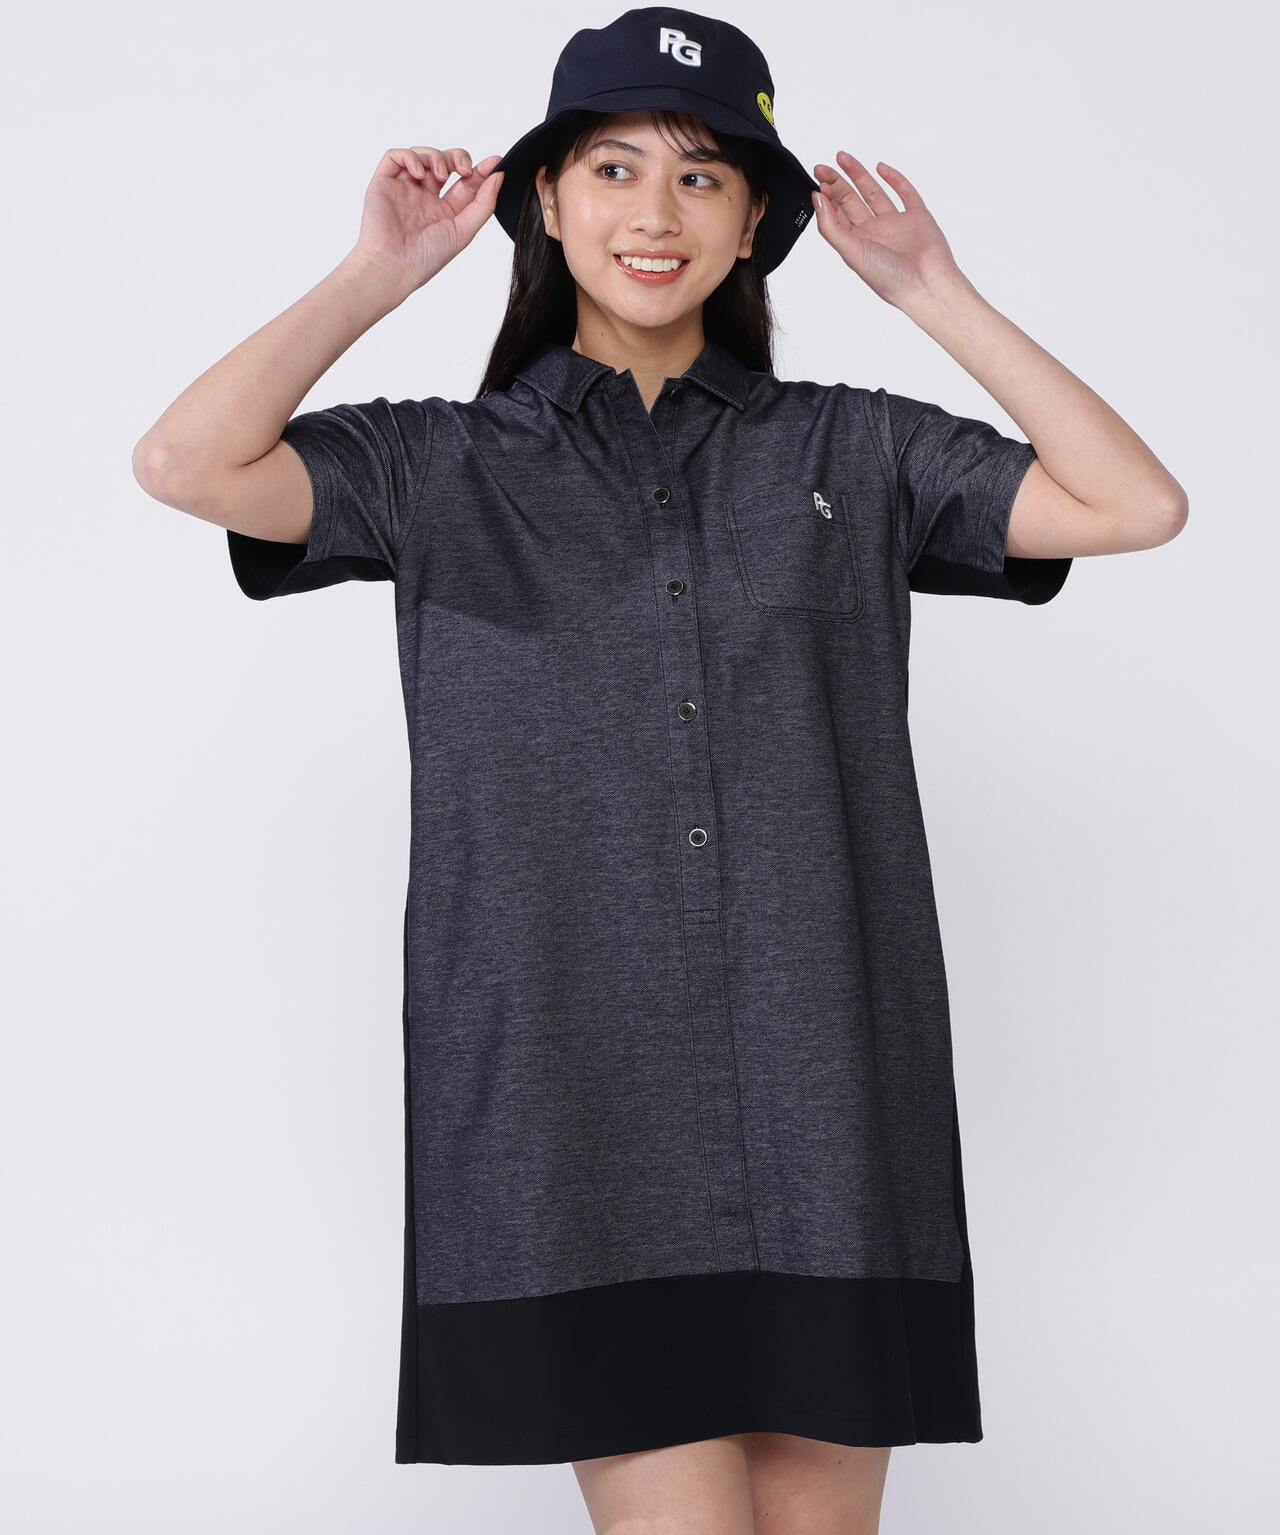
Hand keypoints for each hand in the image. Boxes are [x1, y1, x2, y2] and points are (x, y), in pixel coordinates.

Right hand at [350, 146, 504, 291]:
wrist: (395, 265)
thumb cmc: (427, 257)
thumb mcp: (464, 231)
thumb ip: (483, 204)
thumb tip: (498, 176)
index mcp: (444, 211)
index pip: (464, 182)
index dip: (479, 169)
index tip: (494, 162)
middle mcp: (425, 198)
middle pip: (445, 163)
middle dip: (457, 158)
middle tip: (464, 169)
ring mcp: (404, 188)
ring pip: (422, 155)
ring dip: (436, 157)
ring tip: (440, 175)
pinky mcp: (384, 182)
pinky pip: (395, 156)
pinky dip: (410, 157)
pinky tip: (419, 172)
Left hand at [810, 153, 961, 309]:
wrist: (926, 284)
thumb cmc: (889, 279)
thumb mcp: (851, 252)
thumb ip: (831, 227)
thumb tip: (817, 200)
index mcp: (857, 244)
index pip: (836, 216)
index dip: (826, 199)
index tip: (817, 182)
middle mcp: (874, 233)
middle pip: (851, 201)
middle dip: (837, 183)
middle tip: (822, 168)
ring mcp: (895, 223)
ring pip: (874, 193)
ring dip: (858, 175)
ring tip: (842, 158)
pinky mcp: (916, 216)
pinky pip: (905, 193)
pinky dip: (894, 179)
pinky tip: (880, 167)